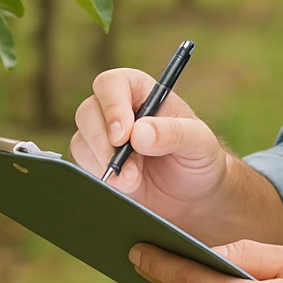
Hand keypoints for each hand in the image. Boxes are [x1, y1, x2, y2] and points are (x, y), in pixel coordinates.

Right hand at [71, 68, 230, 233]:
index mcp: (144, 93)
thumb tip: (139, 133)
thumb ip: (174, 133)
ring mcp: (105, 137)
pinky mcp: (98, 163)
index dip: (113, 106)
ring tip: (134, 182)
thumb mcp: (200, 144)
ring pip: (82, 139)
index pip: (113, 83)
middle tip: (128, 170)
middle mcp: (120, 110)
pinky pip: (82, 165)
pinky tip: (124, 187)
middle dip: (104, 143)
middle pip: (88, 111)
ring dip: (103, 164)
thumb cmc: (200, 161)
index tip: (124, 136)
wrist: (194, 199)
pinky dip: (99, 177)